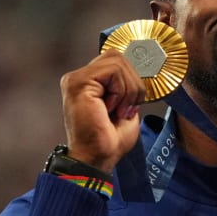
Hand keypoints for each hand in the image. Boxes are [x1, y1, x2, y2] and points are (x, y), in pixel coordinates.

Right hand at [59, 49, 144, 172]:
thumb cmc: (110, 139)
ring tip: (119, 110)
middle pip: (118, 57)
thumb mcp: (126, 105)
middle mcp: (79, 77)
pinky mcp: (78, 82)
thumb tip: (140, 69)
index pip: (116, 60)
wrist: (98, 158)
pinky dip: (121, 91)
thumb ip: (128, 85)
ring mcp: (76, 78)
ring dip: (128, 89)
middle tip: (127, 109)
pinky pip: (113, 71)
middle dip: (133, 84)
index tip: (131, 105)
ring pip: (118, 62)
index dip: (132, 79)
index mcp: (89, 82)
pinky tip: (111, 108)